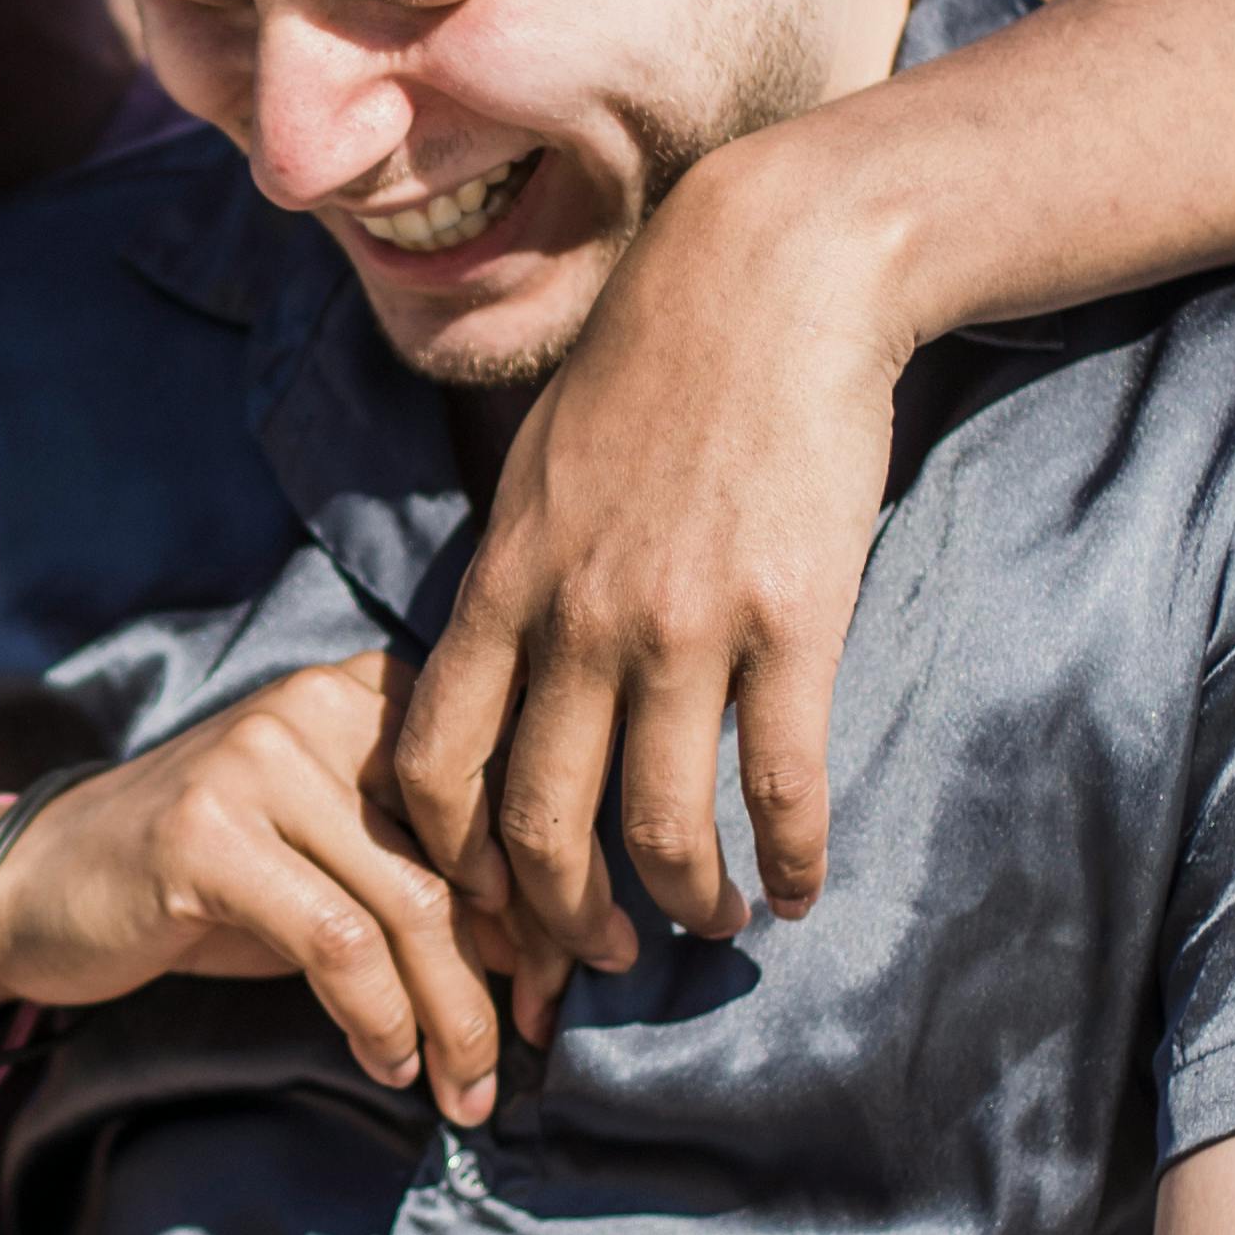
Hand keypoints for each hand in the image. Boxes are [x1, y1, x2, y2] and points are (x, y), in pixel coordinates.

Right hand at [0, 652, 514, 1124]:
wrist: (38, 885)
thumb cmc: (205, 884)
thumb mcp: (328, 860)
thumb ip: (425, 876)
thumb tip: (551, 954)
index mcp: (363, 691)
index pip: (494, 793)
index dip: (549, 894)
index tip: (579, 978)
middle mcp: (316, 706)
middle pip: (466, 852)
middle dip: (516, 965)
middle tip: (530, 1050)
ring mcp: (257, 763)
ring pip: (411, 905)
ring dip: (454, 1017)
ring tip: (466, 1090)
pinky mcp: (208, 835)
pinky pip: (338, 942)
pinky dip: (378, 1018)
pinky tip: (386, 1062)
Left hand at [398, 129, 912, 961]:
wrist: (771, 277)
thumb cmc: (653, 364)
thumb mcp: (539, 467)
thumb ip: (513, 575)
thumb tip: (493, 663)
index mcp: (505, 583)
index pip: (435, 765)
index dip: (452, 865)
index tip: (489, 907)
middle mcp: (578, 620)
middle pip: (539, 824)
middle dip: (562, 920)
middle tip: (599, 957)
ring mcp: (684, 626)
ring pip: (660, 827)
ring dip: (685, 903)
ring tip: (713, 924)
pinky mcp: (793, 620)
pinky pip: (782, 781)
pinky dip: (791, 858)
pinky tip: (800, 888)